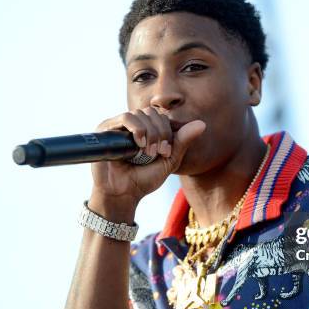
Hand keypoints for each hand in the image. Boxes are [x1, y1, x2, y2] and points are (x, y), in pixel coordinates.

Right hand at [90, 107, 205, 206]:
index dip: (168, 131)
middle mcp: (131, 126)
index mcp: (145, 130)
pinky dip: (137, 129)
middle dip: (160, 132)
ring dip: (150, 133)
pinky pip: (125, 117)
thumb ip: (183, 142)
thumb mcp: (169, 161)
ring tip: (148, 152)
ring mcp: (118, 126)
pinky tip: (139, 144)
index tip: (166, 152)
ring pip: (140, 114)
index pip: (161, 117)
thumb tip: (202, 124)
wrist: (122, 194)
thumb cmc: (143, 180)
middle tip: (158, 153)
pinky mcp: (106, 129)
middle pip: (152, 113)